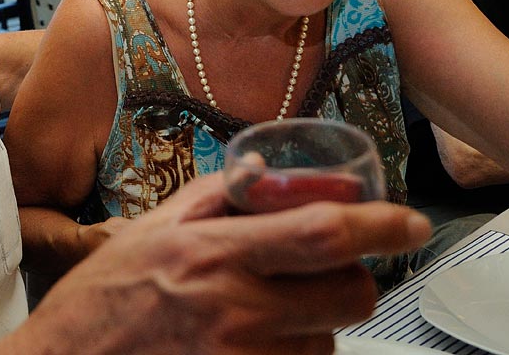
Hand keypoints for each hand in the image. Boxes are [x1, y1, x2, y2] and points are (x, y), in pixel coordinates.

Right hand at [12, 172, 430, 354]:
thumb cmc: (101, 298)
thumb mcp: (148, 230)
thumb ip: (212, 195)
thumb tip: (262, 172)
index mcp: (212, 254)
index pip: (321, 234)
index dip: (379, 225)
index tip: (407, 222)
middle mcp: (236, 309)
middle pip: (348, 294)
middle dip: (356, 277)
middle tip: (330, 267)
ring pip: (329, 338)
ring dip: (318, 318)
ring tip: (269, 307)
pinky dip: (295, 351)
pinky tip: (256, 338)